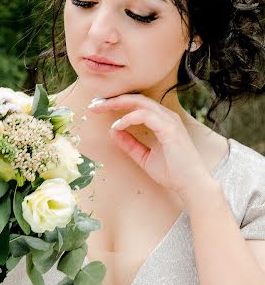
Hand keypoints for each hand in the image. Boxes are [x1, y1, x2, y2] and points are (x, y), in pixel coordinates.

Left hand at [88, 93, 211, 199]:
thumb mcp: (144, 157)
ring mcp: (169, 120)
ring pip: (140, 102)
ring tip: (99, 108)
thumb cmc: (172, 172)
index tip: (98, 107)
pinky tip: (117, 125)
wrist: (191, 185)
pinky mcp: (170, 128)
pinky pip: (145, 115)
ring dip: (117, 103)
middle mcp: (166, 116)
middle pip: (136, 99)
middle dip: (113, 99)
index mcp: (162, 120)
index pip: (136, 104)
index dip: (117, 103)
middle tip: (93, 104)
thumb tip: (113, 131)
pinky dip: (129, 118)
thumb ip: (130, 144)